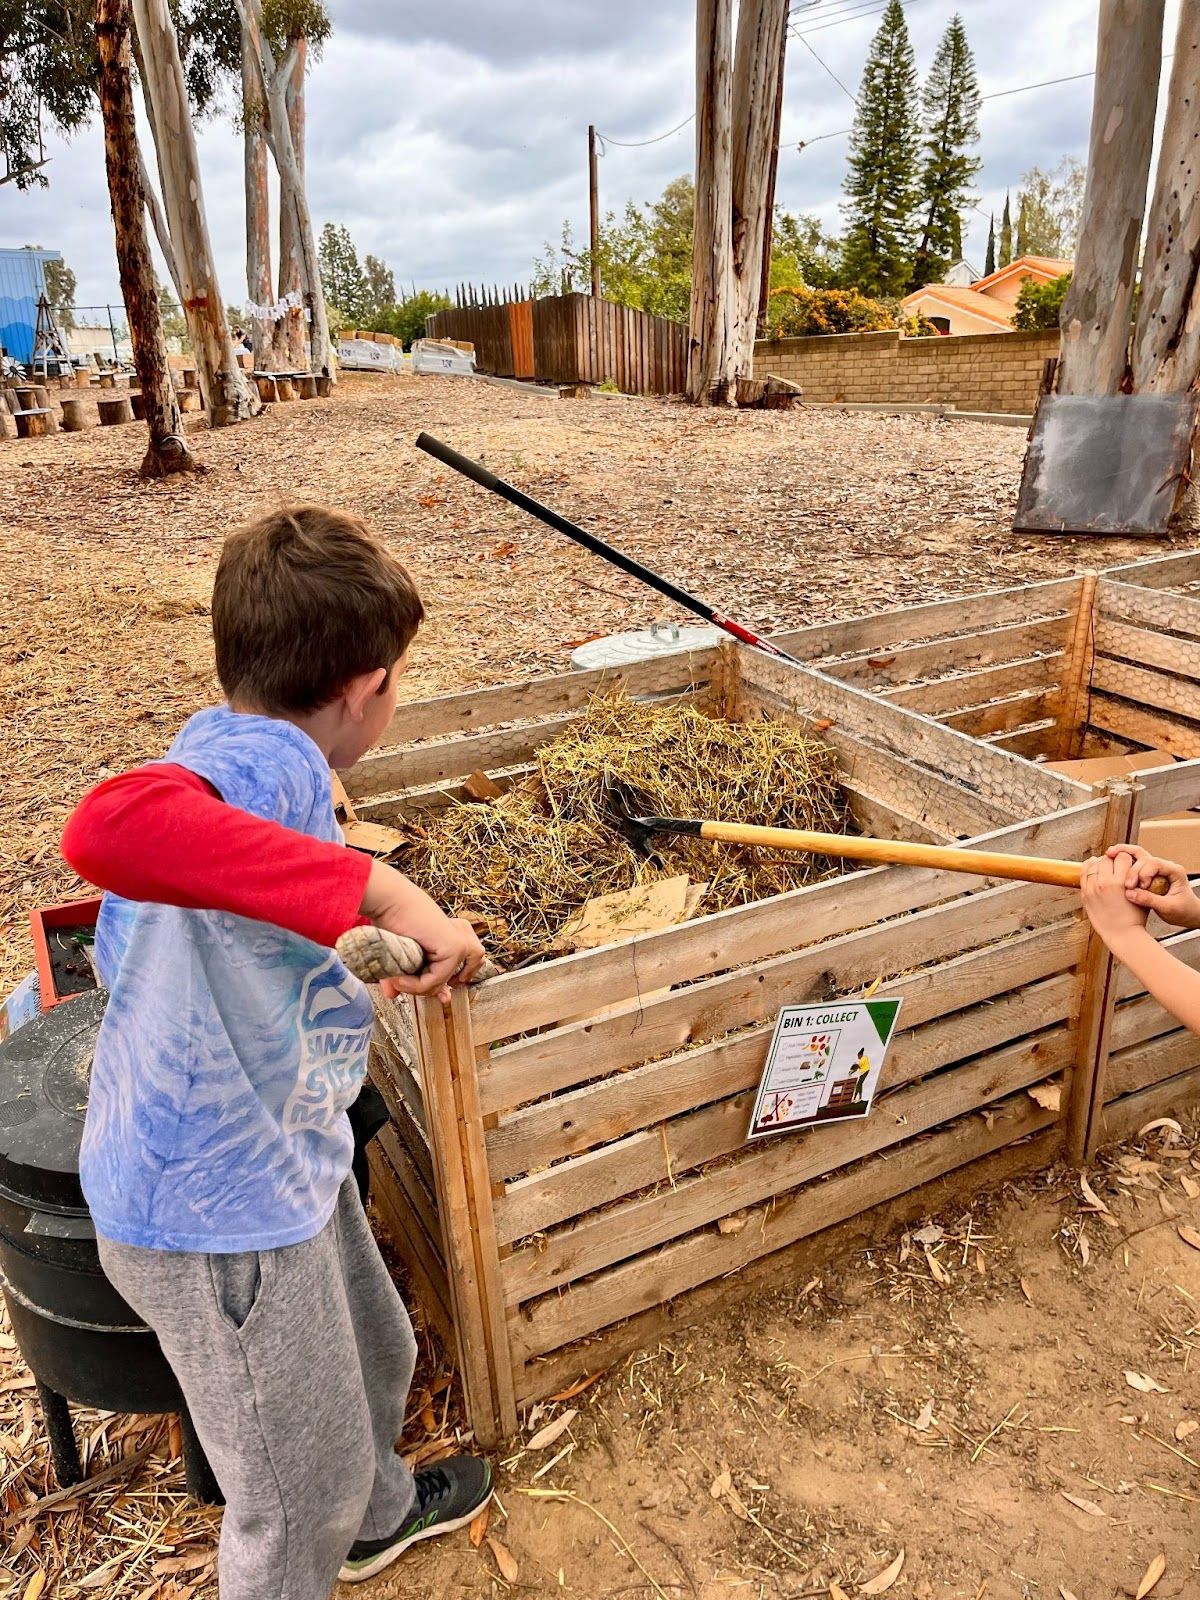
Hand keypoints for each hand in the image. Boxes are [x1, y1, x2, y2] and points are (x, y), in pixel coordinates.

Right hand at [359, 861, 484, 1001]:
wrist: (388, 902)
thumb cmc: (389, 920)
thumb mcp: (400, 953)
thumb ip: (401, 974)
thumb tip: (393, 996)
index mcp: (453, 934)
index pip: (466, 965)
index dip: (452, 983)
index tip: (444, 997)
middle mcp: (461, 936)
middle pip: (464, 975)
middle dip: (437, 987)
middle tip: (412, 987)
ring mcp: (460, 942)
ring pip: (444, 982)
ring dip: (420, 987)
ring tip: (399, 979)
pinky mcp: (455, 948)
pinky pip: (436, 980)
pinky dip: (416, 985)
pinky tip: (399, 977)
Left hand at [1081, 850, 1150, 948]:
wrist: (1122, 934)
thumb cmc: (1135, 916)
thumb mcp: (1141, 893)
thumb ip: (1135, 877)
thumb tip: (1131, 862)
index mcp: (1122, 882)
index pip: (1123, 856)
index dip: (1126, 858)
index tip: (1126, 861)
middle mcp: (1106, 883)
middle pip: (1107, 858)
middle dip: (1113, 859)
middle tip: (1115, 864)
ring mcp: (1093, 888)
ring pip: (1094, 863)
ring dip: (1100, 862)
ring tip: (1105, 866)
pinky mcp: (1085, 894)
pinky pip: (1083, 873)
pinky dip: (1089, 867)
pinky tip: (1093, 866)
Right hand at [1105, 842, 1199, 928]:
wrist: (1188, 914)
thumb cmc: (1184, 910)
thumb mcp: (1168, 907)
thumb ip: (1150, 900)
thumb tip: (1130, 894)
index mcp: (1174, 871)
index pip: (1154, 863)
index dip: (1143, 873)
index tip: (1140, 887)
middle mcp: (1164, 866)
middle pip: (1143, 856)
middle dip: (1130, 865)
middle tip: (1126, 884)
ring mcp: (1155, 870)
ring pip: (1137, 856)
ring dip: (1122, 856)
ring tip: (1109, 856)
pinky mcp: (1148, 875)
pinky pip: (1134, 864)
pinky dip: (1123, 862)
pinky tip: (1112, 863)